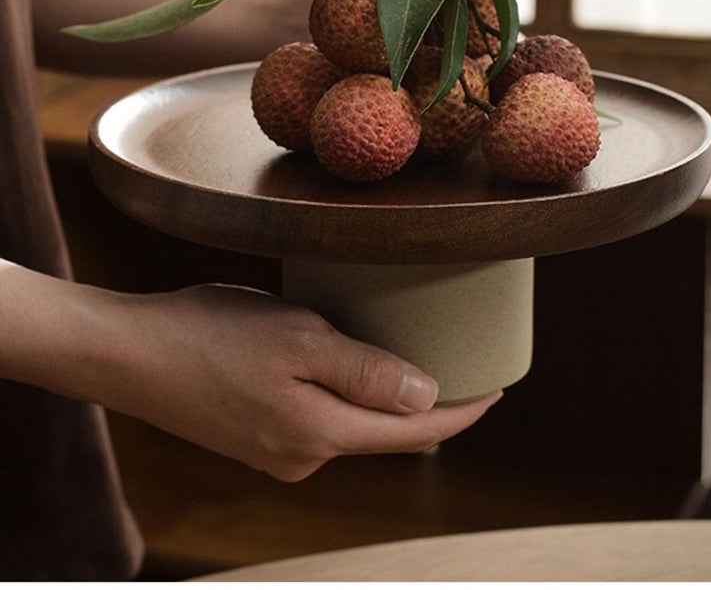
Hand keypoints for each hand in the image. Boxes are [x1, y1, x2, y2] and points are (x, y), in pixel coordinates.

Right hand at [72, 282, 500, 480]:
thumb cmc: (210, 336)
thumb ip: (365, 373)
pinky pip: (319, 416)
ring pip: (350, 422)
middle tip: (462, 359)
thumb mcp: (298, 339)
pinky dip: (344, 390)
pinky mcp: (254, 434)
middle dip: (427, 402)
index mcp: (320, 435)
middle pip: (385, 432)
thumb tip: (428, 396)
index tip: (500, 388)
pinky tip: (343, 357)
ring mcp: (275, 451)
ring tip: (407, 348)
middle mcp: (303, 456)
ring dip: (381, 392)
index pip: (414, 432)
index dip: (463, 411)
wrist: (129, 354)